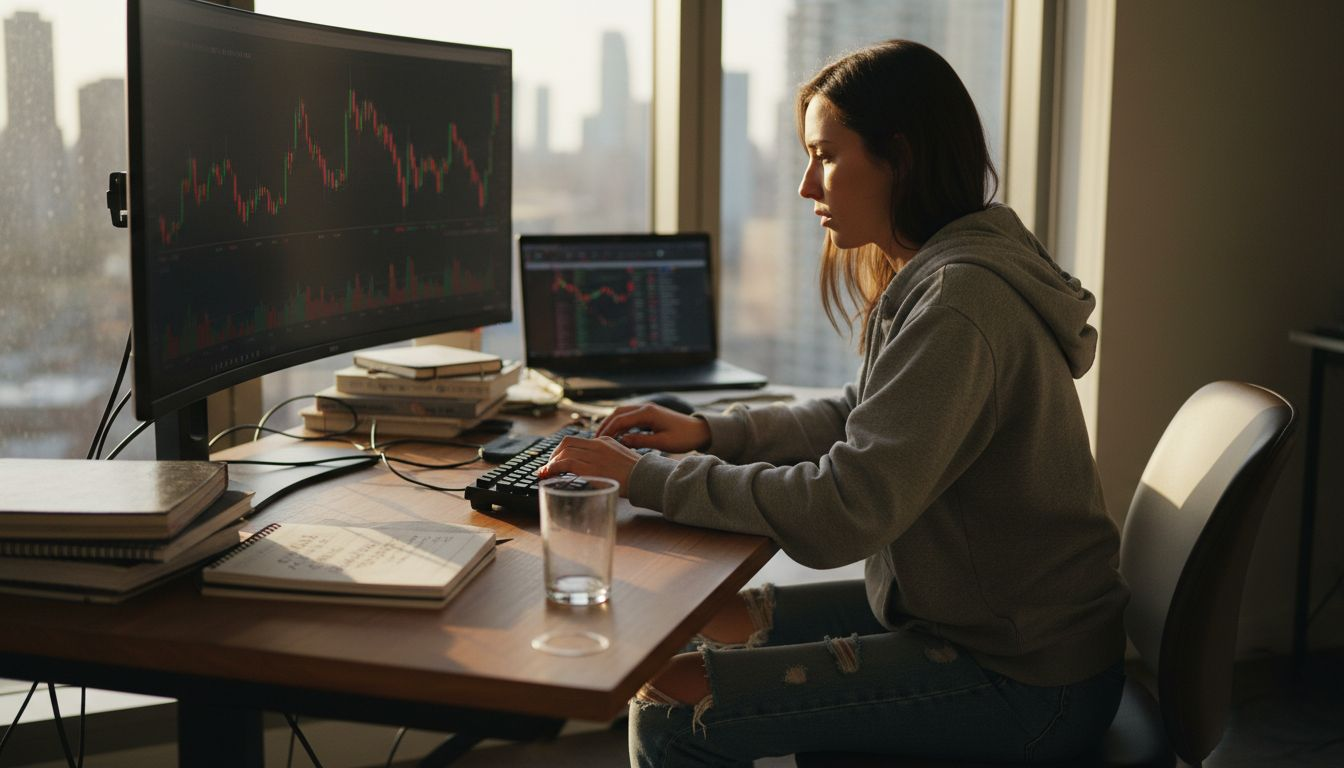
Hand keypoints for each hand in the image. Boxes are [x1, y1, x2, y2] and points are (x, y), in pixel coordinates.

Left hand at [537, 436, 642, 494]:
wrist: (646, 478)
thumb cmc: (638, 475)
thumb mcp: (621, 461)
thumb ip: (607, 461)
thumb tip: (596, 470)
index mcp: (605, 441)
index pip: (577, 441)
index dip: (563, 451)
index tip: (557, 460)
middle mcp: (597, 444)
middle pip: (567, 443)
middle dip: (554, 455)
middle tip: (549, 467)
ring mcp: (593, 455)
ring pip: (563, 452)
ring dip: (551, 463)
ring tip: (546, 473)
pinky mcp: (590, 467)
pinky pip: (565, 464)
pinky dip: (553, 468)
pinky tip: (548, 475)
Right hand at [593, 403, 710, 453]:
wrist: (699, 430)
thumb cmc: (684, 437)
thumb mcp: (662, 442)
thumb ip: (641, 441)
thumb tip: (621, 441)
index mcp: (648, 413)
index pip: (620, 420)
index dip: (607, 430)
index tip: (598, 442)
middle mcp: (645, 408)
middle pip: (618, 413)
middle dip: (605, 425)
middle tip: (595, 439)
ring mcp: (647, 410)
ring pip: (622, 414)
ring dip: (612, 424)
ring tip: (603, 438)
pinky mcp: (650, 415)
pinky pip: (630, 417)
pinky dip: (621, 425)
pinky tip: (617, 436)